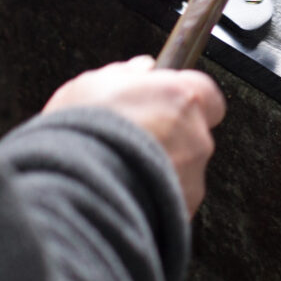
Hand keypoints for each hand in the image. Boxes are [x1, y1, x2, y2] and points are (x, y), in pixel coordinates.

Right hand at [43, 56, 225, 216]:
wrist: (74, 189)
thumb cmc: (82, 134)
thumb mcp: (92, 85)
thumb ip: (126, 74)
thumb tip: (142, 69)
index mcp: (182, 98)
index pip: (206, 93)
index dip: (183, 98)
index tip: (162, 101)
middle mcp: (196, 138)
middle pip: (193, 133)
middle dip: (170, 135)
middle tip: (133, 137)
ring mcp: (192, 179)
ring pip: (182, 169)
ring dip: (161, 168)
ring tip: (122, 169)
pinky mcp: (181, 211)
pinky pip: (170, 199)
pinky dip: (153, 197)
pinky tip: (124, 191)